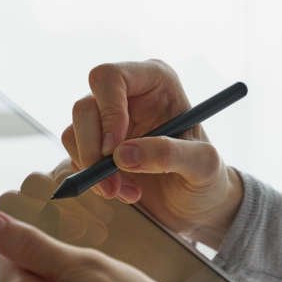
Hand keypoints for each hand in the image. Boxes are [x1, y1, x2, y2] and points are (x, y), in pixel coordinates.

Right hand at [62, 60, 242, 248]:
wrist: (196, 203)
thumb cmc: (207, 177)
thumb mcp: (203, 166)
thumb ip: (170, 154)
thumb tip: (122, 154)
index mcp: (156, 81)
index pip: (111, 77)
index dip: (107, 111)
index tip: (114, 150)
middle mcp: (127, 94)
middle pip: (85, 107)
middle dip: (92, 149)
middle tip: (111, 183)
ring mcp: (107, 119)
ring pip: (74, 133)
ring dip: (93, 170)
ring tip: (126, 192)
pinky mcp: (95, 145)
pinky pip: (76, 156)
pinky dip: (92, 180)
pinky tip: (123, 192)